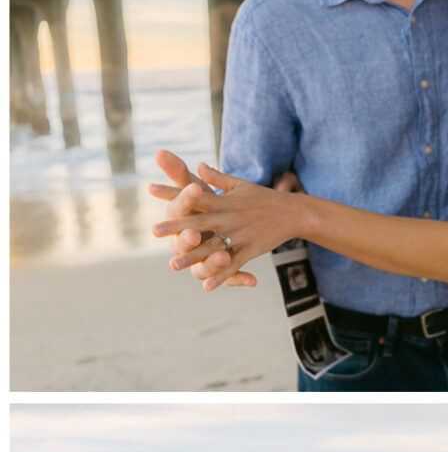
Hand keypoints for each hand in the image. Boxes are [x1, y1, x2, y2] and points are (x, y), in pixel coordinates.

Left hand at [151, 163, 302, 291]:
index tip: (151, 189)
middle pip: (198, 222)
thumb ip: (217, 178)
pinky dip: (220, 276)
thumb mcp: (240, 185)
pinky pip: (233, 265)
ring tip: (173, 265)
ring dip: (192, 257)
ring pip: (212, 248)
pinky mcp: (251, 250)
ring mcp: (239, 235)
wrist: (292, 212)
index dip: (172, 192)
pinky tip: (206, 286)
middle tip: (153, 230)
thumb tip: (199, 165)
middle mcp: (228, 217)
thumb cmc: (264, 198)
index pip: (193, 195)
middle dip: (175, 227)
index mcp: (223, 201)